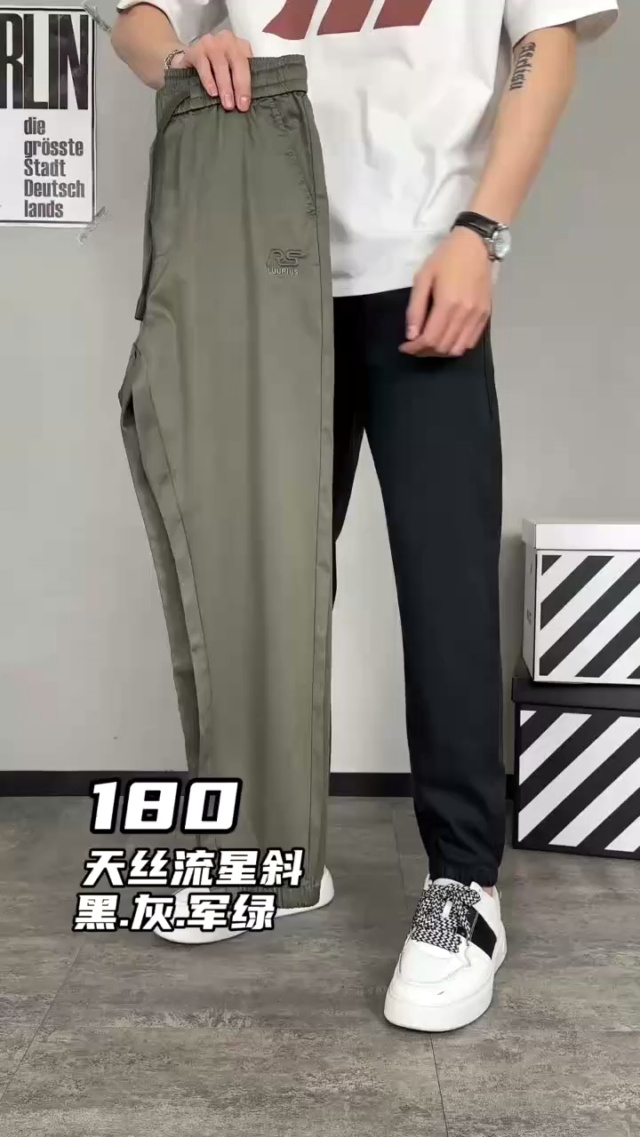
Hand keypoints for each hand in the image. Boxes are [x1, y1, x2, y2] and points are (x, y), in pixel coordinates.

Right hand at [176, 29, 252, 109]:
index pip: (248, 63)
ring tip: (227, 104)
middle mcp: (227, 40)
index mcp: (240, 46)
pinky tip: (212, 93)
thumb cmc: (216, 69)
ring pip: (220, 64)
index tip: (245, 104)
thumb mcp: (232, 71)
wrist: (192, 59)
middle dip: (239, 86)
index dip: (247, 85)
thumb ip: (240, 80)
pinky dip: (208, 80)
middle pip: (237, 62)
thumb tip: (246, 102)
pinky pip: (203, 65)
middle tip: (239, 107)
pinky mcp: (194, 50)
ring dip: (225, 86)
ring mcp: (210, 43)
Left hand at [400, 227, 492, 356]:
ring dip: (440, 352)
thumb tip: (412, 335)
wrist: (476, 244)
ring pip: (457, 349)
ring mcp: (477, 316)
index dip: (414, 348)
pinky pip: (470, 342)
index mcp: (447, 304)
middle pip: (442, 347)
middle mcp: (465, 314)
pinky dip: (456, 346)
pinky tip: (446, 338)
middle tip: (414, 345)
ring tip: (429, 344)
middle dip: (424, 351)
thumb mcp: (423, 277)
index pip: (429, 339)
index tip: (404, 347)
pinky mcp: (486, 315)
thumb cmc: (445, 257)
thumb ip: (416, 308)